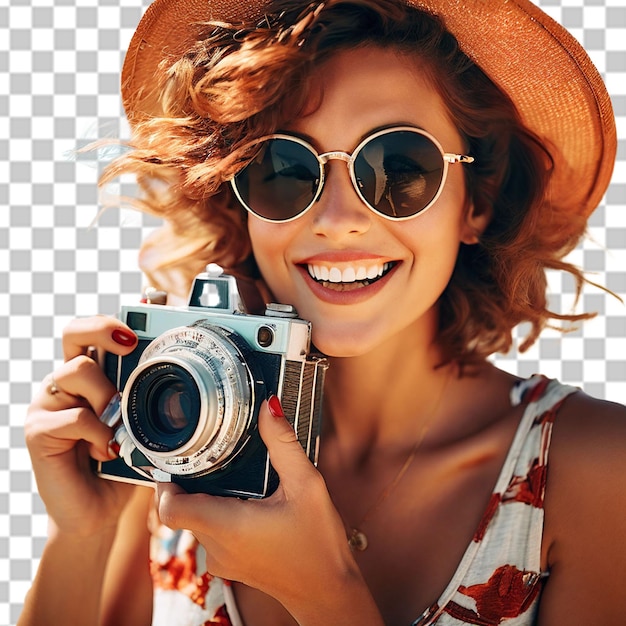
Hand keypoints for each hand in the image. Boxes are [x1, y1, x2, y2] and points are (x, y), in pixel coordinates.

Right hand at [24, 316, 138, 535]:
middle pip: (73, 332)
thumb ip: (151, 402)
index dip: (113, 321)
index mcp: (92, 376)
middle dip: (103, 329)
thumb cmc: (123, 465)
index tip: (140, 323)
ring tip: (119, 425)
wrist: (99, 512)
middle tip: (129, 344)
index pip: (93, 332)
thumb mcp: (144, 427)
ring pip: (76, 371)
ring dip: (107, 395)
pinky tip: (105, 452)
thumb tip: (182, 377)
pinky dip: (96, 433)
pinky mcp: (38, 432)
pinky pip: (72, 416)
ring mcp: (48, 404)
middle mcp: (66, 383)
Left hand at [156, 397, 365, 618]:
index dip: (166, 481)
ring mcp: (221, 559)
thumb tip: (268, 407)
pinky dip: (220, 511)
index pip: (170, 508)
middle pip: (183, 507)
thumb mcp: (307, 485)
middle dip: (193, 479)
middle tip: (213, 452)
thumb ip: (283, 444)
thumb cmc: (319, 544)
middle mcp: (216, 547)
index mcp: (226, 526)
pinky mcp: (230, 563)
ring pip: (197, 518)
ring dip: (208, 495)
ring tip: (235, 473)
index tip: (178, 457)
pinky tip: (248, 499)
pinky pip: (211, 531)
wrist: (328, 593)